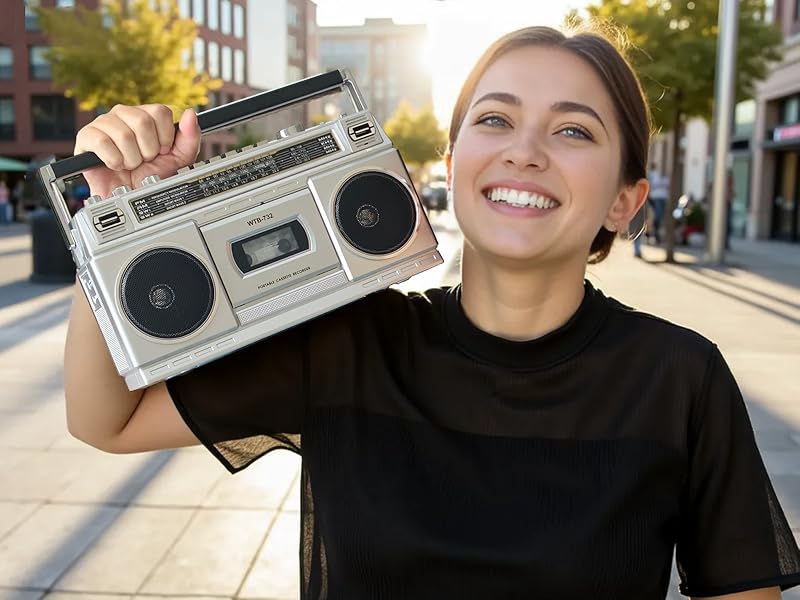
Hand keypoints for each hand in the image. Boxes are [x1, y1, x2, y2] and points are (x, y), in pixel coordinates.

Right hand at [73, 104, 200, 198]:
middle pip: (142, 120)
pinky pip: (101, 142)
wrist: (131, 199)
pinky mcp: (86, 137)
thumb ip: (190, 137)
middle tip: (144, 160)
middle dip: (149, 149)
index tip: (162, 151)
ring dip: (131, 158)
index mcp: (146, 115)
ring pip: (124, 134)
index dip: (165, 137)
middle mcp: (125, 114)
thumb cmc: (152, 178)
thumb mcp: (179, 159)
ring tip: (130, 164)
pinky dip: (114, 160)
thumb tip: (190, 114)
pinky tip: (116, 164)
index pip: (160, 111)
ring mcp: (104, 124)